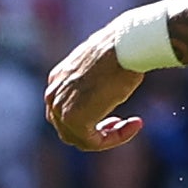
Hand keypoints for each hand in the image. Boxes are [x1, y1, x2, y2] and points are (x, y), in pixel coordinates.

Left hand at [43, 32, 149, 150]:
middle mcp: (53, 95)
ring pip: (80, 139)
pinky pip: (93, 142)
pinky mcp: (74, 121)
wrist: (122, 46)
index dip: (90, 119)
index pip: (64, 112)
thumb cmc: (119, 51)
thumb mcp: (101, 65)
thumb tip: (105, 92)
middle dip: (96, 131)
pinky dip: (115, 138)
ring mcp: (60, 109)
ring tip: (131, 125)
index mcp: (57, 80)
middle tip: (119, 123)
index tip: (115, 118)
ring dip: (108, 137)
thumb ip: (95, 82)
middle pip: (68, 130)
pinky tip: (134, 125)